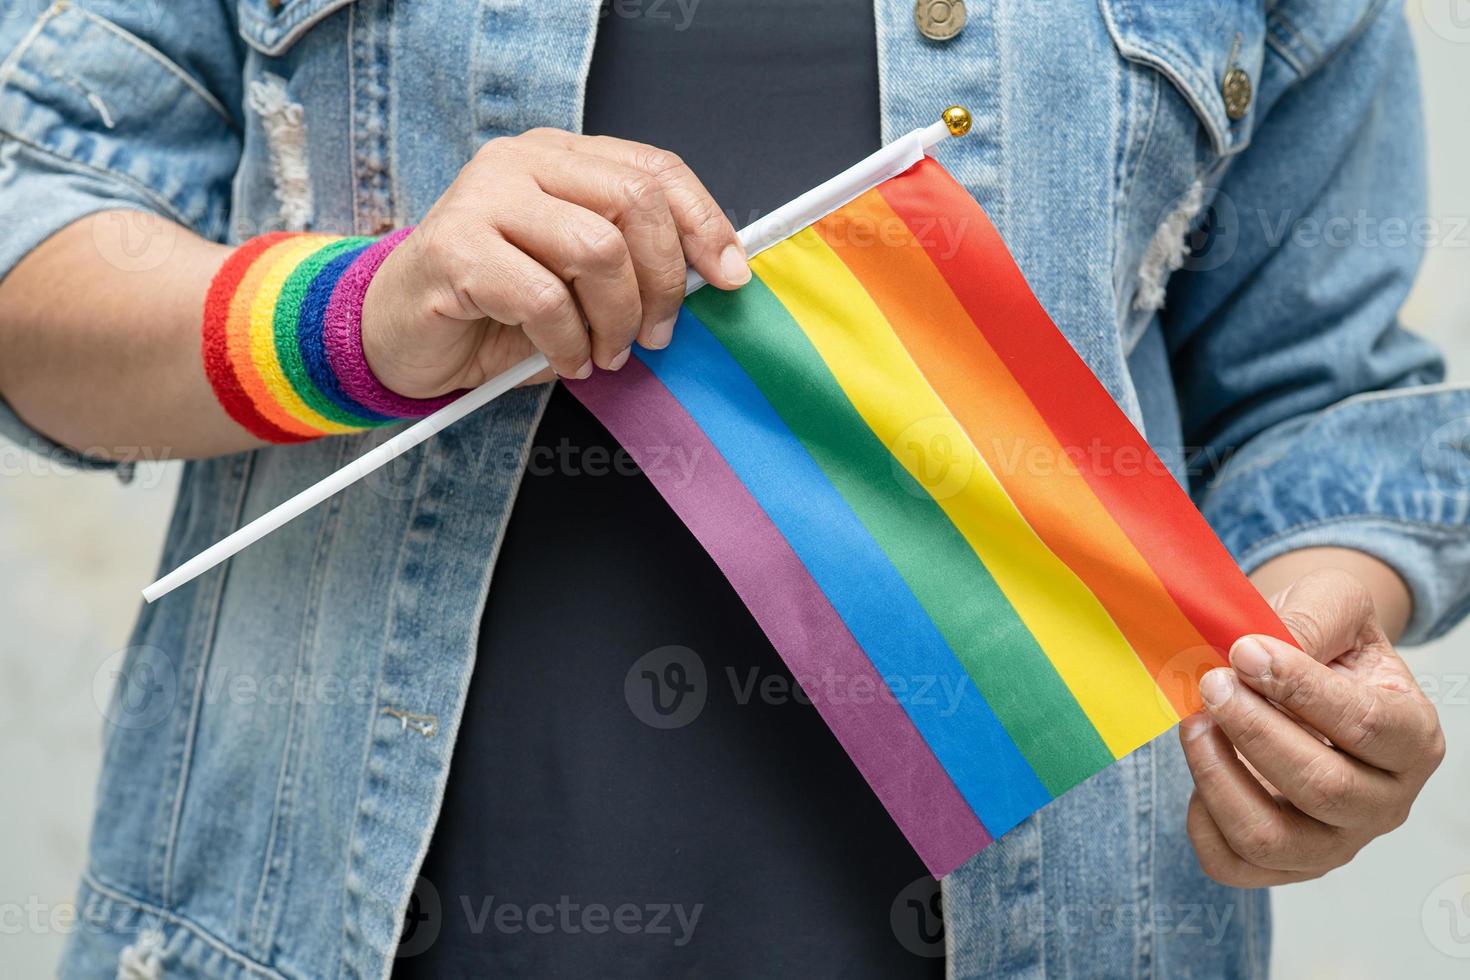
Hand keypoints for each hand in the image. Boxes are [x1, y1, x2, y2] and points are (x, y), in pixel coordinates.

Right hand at [361, 129, 750, 396]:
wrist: (397, 332)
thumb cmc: (497, 308)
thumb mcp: (577, 278)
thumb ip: (633, 262)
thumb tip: (713, 275)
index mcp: (561, 156)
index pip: (654, 168)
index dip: (704, 221)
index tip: (730, 275)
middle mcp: (522, 161)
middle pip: (634, 202)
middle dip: (662, 282)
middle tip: (656, 335)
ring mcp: (483, 197)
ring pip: (596, 249)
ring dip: (616, 319)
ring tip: (605, 354)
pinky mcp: (454, 247)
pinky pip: (545, 298)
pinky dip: (568, 343)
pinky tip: (566, 360)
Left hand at [1180, 567, 1444, 885]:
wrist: (1296, 672)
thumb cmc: (1322, 639)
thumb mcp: (1332, 603)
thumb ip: (1310, 619)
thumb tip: (1255, 655)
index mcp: (1413, 736)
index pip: (1365, 724)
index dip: (1299, 689)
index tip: (1243, 652)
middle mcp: (1386, 801)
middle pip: (1322, 787)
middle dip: (1253, 731)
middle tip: (1210, 684)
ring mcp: (1337, 842)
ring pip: (1273, 838)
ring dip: (1219, 776)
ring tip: (1194, 723)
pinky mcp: (1285, 864)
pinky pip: (1234, 864)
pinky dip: (1202, 821)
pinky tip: (1199, 768)